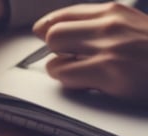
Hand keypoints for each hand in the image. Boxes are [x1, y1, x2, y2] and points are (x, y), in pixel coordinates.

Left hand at [33, 3, 147, 104]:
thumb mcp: (132, 27)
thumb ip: (100, 26)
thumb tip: (54, 32)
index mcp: (114, 11)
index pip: (63, 15)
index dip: (48, 28)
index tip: (43, 35)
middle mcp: (109, 25)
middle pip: (53, 35)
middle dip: (55, 51)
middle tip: (68, 61)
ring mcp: (109, 48)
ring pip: (55, 58)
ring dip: (61, 70)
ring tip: (81, 74)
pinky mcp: (110, 72)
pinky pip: (67, 76)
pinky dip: (71, 83)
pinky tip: (88, 84)